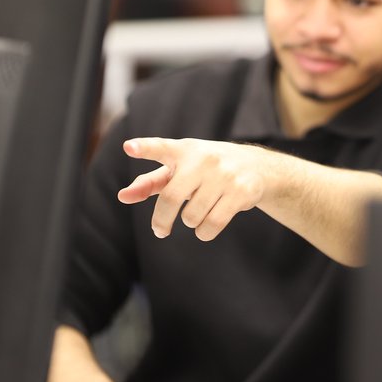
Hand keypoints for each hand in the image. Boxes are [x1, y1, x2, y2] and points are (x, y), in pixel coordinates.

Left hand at [119, 137, 270, 240]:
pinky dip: (204, 233)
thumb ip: (151, 183)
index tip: (129, 148)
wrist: (258, 166)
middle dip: (162, 220)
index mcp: (184, 150)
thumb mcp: (181, 170)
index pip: (161, 147)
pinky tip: (206, 228)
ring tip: (198, 214)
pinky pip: (212, 224)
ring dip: (190, 223)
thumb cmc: (208, 170)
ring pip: (192, 216)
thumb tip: (123, 196)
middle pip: (171, 198)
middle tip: (160, 231)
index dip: (144, 148)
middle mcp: (204, 159)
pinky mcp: (242, 191)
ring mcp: (225, 175)